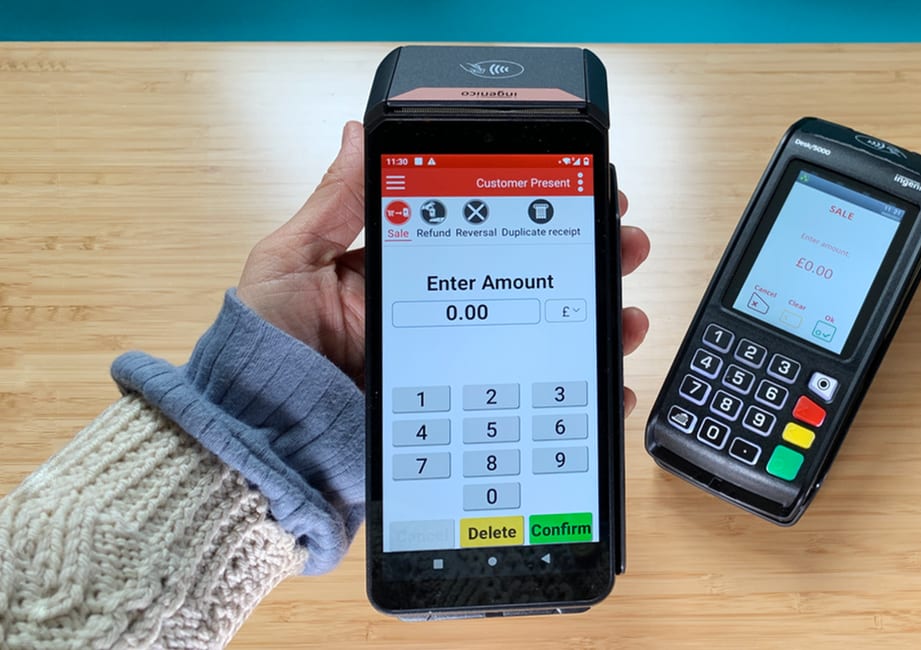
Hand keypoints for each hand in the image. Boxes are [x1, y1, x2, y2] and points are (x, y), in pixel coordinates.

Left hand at [237, 121, 650, 414]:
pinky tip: (609, 386)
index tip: (580, 191)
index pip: (484, 237)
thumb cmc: (264, 355)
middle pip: (530, 284)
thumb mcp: (292, 264)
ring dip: (597, 323)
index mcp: (405, 277)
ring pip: (544, 343)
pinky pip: (534, 408)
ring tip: (626, 312)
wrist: (262, 446)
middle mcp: (442, 320)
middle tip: (624, 243)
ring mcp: (459, 370)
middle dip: (585, 261)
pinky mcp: (468, 419)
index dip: (537, 213)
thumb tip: (360, 134)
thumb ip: (335, 205)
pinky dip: (579, 399)